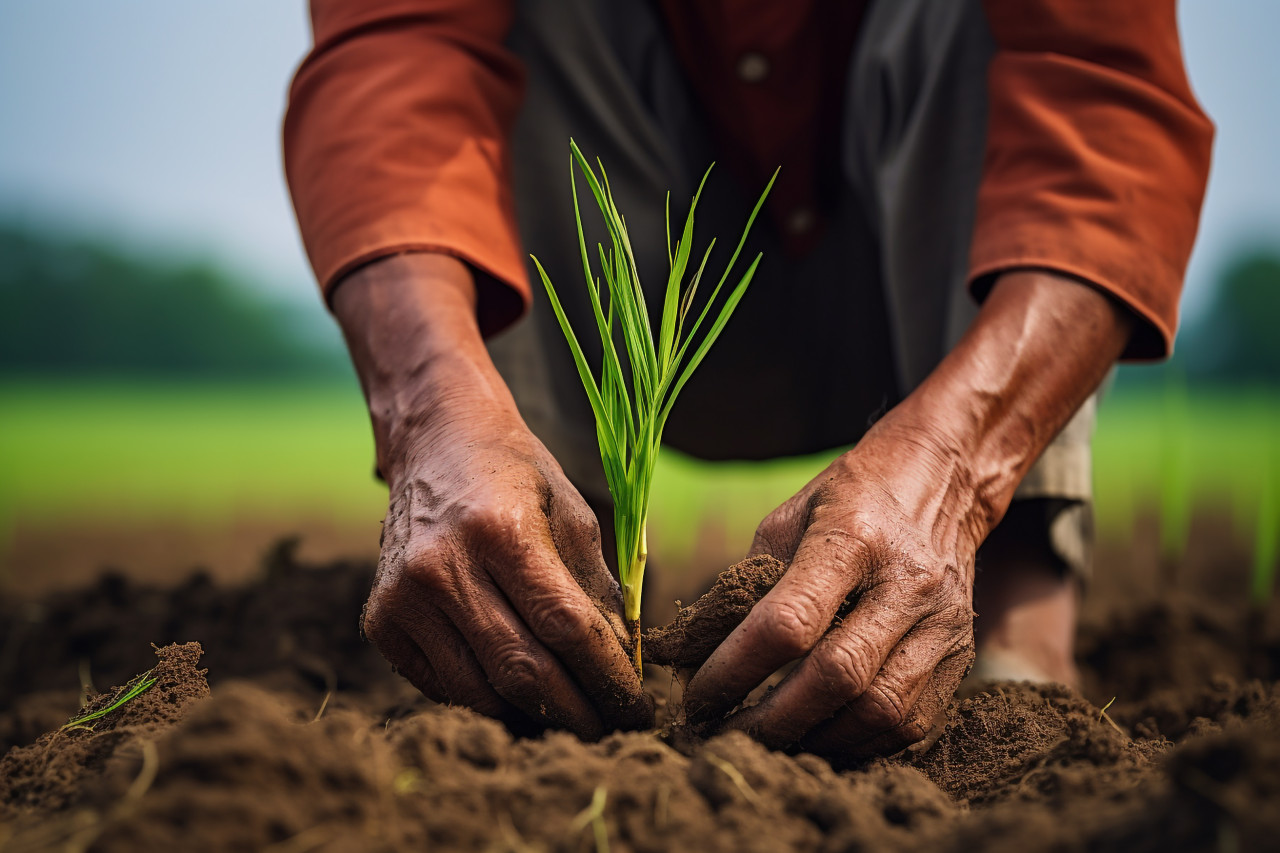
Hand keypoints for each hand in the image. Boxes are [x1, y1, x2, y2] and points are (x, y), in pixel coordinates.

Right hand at [334, 254, 651, 737]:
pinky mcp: (381, 620)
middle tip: (610, 731)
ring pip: (480, 691)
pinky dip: (485, 699)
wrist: (435, 440)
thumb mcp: (572, 513)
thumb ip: (598, 590)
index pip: (566, 627)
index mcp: (501, 530)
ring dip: (532, 716)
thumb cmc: (515, 474)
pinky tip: (516, 693)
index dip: (608, 677)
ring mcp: (404, 597)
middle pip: (522, 669)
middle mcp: (443, 565)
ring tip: (570, 717)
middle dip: (577, 712)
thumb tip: (623, 664)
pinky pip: (443, 686)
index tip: (637, 705)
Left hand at [684, 269, 1133, 755]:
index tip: (697, 698)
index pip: (789, 622)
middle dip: (770, 722)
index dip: (735, 670)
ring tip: (768, 743)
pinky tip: (818, 735)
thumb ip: (739, 589)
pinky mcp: (960, 653)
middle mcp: (907, 582)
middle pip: (837, 677)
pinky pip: (910, 723)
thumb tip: (681, 658)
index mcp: (852, 537)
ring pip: (879, 711)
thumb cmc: (848, 502)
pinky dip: (857, 742)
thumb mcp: (785, 521)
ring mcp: (943, 622)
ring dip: (813, 740)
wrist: (941, 482)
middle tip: (723, 737)